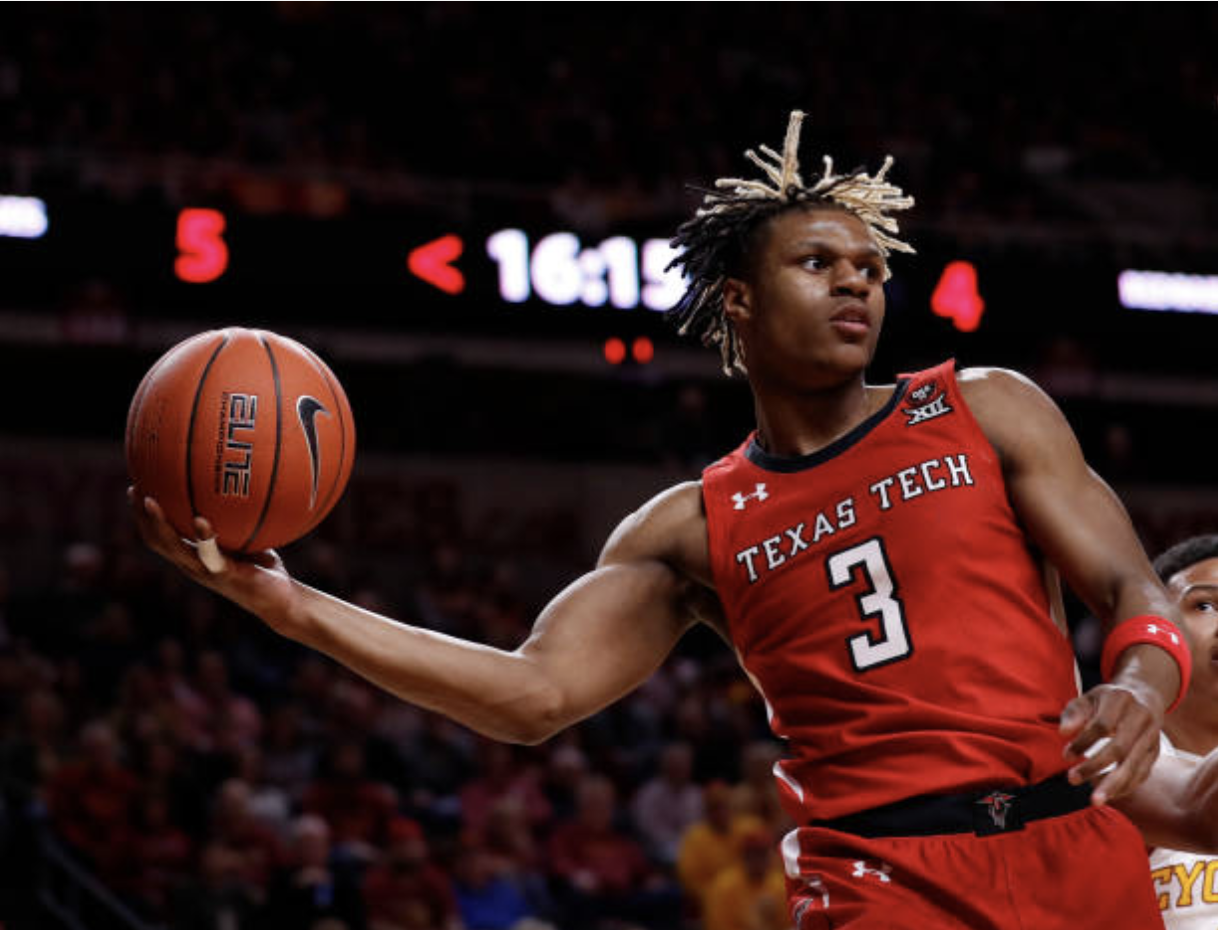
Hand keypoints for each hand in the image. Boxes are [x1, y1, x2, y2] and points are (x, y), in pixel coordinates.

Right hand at [128, 488, 300, 636]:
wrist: (281, 600)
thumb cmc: (264, 568)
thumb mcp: (247, 538)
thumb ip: (237, 519)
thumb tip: (239, 484)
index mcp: (194, 556)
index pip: (159, 536)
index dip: (144, 515)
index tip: (136, 487)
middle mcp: (194, 565)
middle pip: (156, 541)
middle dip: (141, 517)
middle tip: (135, 490)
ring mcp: (207, 571)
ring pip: (173, 548)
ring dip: (159, 525)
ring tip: (151, 502)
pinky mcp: (225, 575)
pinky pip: (210, 555)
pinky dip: (203, 537)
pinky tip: (200, 521)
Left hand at [1060, 681, 1163, 805]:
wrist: (1144, 697)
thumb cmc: (1108, 700)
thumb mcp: (1088, 698)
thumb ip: (1074, 713)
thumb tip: (1063, 732)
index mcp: (1121, 699)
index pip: (1102, 725)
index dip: (1083, 741)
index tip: (1065, 756)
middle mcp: (1142, 718)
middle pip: (1120, 748)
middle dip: (1096, 766)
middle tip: (1072, 780)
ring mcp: (1152, 737)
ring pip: (1135, 765)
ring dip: (1113, 785)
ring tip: (1094, 800)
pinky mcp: (1156, 752)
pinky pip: (1143, 773)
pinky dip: (1126, 786)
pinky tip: (1109, 794)